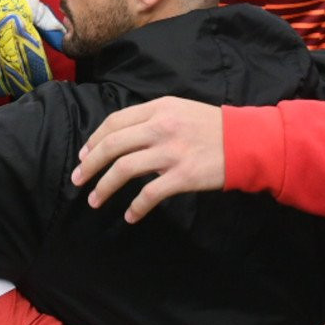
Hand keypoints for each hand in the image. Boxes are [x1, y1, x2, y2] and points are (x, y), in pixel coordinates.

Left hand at [75, 96, 227, 221]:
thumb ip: (152, 120)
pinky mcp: (182, 176)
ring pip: (123, 169)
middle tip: (77, 180)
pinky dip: (135, 207)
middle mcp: (161, 128)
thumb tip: (122, 140)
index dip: (94, 141)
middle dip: (89, 165)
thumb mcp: (180, 110)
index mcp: (158, 108)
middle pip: (112, 145)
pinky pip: (149, 194)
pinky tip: (130, 216)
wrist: (246, 142)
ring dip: (104, 188)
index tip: (84, 156)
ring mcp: (171, 152)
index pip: (114, 122)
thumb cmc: (213, 127)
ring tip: (95, 201)